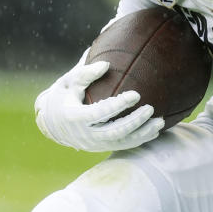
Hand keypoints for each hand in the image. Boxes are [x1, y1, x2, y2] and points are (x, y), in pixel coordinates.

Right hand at [34, 57, 163, 151]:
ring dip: (142, 133)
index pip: (100, 113)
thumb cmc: (64, 95)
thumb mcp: (68, 81)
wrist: (52, 121)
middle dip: (135, 122)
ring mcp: (93, 144)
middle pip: (114, 131)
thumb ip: (85, 73)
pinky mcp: (101, 147)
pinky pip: (122, 145)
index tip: (136, 94)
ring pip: (121, 142)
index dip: (118, 105)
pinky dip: (139, 140)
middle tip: (151, 108)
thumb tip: (106, 64)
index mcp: (75, 117)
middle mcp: (85, 134)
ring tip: (160, 122)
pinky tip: (154, 131)